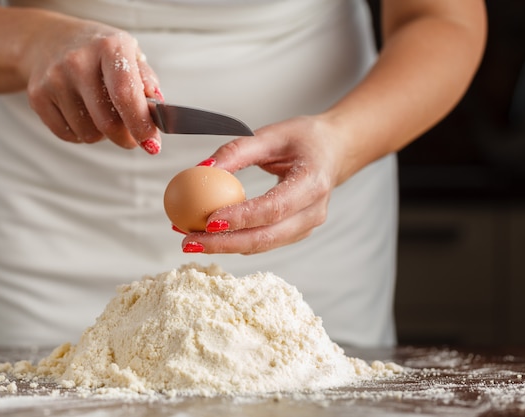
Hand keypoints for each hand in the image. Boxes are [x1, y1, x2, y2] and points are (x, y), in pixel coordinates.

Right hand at [18, 15, 162, 152]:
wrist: (50, 40)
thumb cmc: (99, 52)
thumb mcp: (128, 54)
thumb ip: (146, 81)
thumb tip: (158, 107)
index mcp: (108, 47)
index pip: (126, 94)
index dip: (140, 124)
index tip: (152, 145)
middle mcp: (78, 61)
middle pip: (107, 123)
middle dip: (125, 137)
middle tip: (132, 135)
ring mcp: (54, 79)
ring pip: (89, 134)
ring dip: (102, 134)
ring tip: (101, 112)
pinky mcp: (37, 96)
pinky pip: (68, 135)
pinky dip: (81, 134)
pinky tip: (82, 114)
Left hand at [180, 115, 344, 253]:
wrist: (335, 151)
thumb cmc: (306, 139)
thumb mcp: (272, 135)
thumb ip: (237, 150)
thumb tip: (201, 169)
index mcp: (313, 183)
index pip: (273, 208)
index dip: (240, 218)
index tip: (208, 221)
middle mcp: (313, 211)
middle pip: (266, 237)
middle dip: (224, 243)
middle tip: (189, 242)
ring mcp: (307, 226)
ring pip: (263, 246)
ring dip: (225, 246)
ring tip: (191, 240)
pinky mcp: (296, 233)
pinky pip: (263, 243)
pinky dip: (235, 241)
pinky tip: (209, 236)